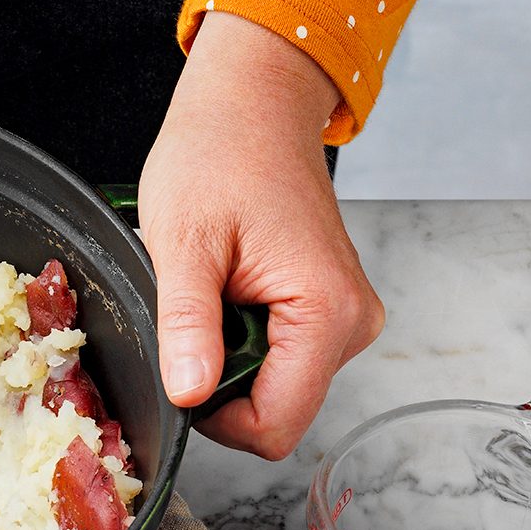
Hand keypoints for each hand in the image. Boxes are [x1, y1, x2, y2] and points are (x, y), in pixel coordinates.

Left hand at [139, 12, 383, 458]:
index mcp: (326, 312)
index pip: (275, 425)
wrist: (252, 104)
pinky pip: (277, 355)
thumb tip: (190, 394)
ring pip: (273, 385)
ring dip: (224, 353)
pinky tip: (223, 287)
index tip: (178, 370)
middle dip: (217, 378)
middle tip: (188, 310)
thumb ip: (187, 325)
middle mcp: (352, 323)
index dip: (215, 420)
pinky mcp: (329, 308)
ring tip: (207, 289)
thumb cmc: (219, 154)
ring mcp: (345, 317)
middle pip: (275, 409)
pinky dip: (237, 334)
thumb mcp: (182, 243)